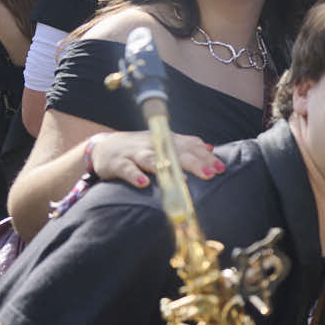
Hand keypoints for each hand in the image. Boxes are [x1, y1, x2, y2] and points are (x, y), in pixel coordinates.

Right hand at [90, 131, 222, 188]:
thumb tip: (211, 148)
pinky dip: (134, 175)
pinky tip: (143, 184)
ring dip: (167, 168)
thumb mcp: (163, 144)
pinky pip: (126, 169)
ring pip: (152, 159)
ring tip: (183, 180)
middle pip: (176, 152)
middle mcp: (153, 144)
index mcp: (167, 140)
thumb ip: (186, 146)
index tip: (220, 169)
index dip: (206, 157)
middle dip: (194, 163)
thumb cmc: (141, 149)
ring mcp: (135, 153)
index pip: (190, 146)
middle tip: (210, 175)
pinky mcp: (117, 163)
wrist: (103, 148)